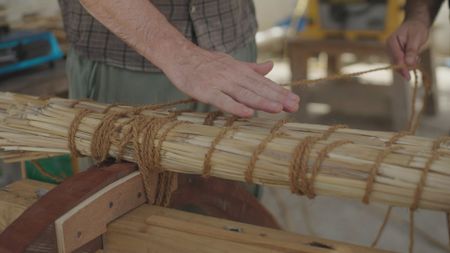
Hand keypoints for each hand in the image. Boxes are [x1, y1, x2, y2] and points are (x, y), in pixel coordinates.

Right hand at [164, 46, 299, 116]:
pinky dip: (235, 107)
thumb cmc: (205, 62)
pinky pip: (223, 100)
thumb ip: (251, 68)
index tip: (295, 100)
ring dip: (262, 101)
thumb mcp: (231, 63)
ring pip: (244, 94)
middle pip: (258, 88)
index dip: (279, 91)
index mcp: (240, 71)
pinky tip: (248, 113)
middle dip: (277, 97)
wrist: (180, 55)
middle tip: (294, 106)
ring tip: (278, 109)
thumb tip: (270, 66)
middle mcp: (234, 76)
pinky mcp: (206, 91)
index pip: (263, 83)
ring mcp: (220, 83)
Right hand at [386, 19, 428, 79]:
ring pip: (398, 64)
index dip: (402, 68)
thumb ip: (412, 50)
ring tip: (418, 56)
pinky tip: (415, 56)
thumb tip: (409, 64)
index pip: (396, 58)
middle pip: (396, 63)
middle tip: (417, 64)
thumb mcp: (416, 38)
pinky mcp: (395, 54)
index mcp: (391, 42)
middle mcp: (389, 48)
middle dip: (406, 67)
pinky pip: (401, 62)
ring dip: (409, 64)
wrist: (415, 24)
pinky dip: (409, 63)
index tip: (408, 77)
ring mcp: (391, 51)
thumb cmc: (416, 28)